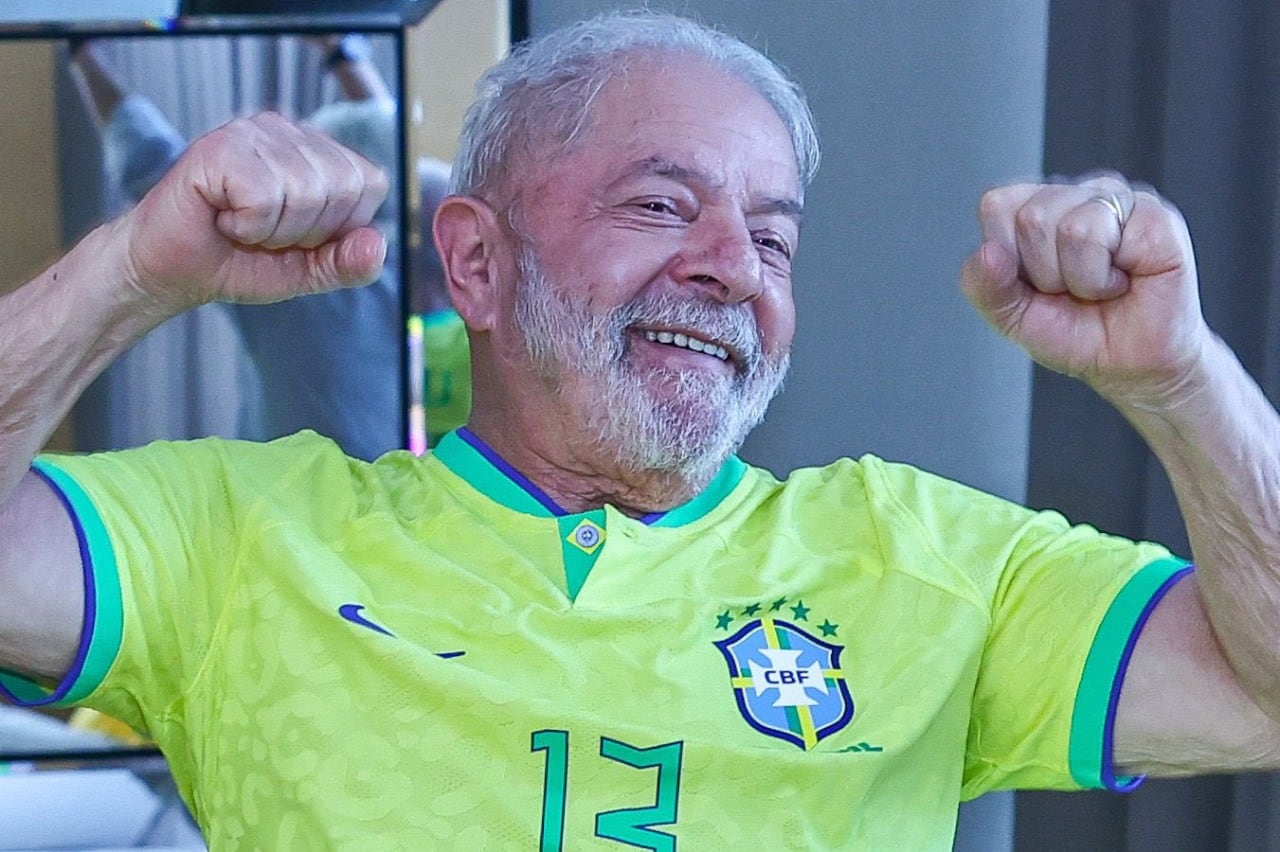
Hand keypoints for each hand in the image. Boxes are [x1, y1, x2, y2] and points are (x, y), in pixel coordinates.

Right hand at [119, 111, 387, 310]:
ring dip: (272, 230)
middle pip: (343, 187)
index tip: (296, 234)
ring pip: (305, 192)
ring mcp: (254, 131)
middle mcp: (290, 132)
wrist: (170, 269)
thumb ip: (348, 264)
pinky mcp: (221, 145)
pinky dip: (247, 224)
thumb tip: (377, 244)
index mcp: (318, 152)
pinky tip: (223, 217)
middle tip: (264, 232)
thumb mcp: (306, 271)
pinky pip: (265, 196)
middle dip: (306, 230)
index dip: (338, 226)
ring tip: (242, 225)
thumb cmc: (236, 260)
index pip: (370, 184)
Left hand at [960, 174, 1211, 405]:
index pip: (997, 205)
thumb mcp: (1012, 317)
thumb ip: (984, 286)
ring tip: (1098, 287)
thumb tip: (987, 252)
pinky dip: (1102, 277)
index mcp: (1037, 208)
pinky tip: (1123, 280)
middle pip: (1031, 215)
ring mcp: (1116, 199)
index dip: (1009, 257)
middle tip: (1073, 290)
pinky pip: (1101, 236)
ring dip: (1078, 278)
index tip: (1036, 283)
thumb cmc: (1078, 334)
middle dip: (1046, 273)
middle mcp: (1076, 195)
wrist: (1130, 365)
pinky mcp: (1152, 214)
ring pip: (1069, 226)